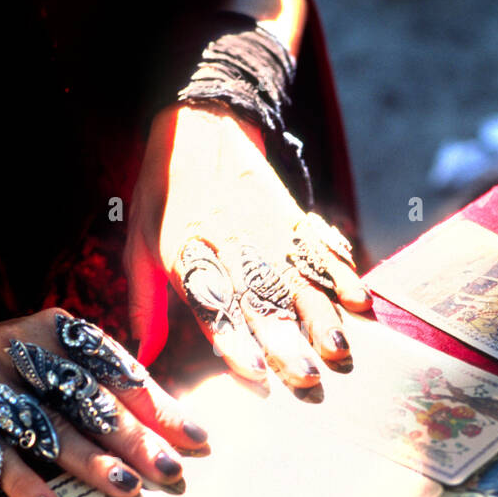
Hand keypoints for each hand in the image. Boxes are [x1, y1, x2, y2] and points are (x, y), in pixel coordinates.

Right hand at [0, 308, 207, 496]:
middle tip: (170, 471)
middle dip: (133, 438)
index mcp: (56, 330)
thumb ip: (106, 386)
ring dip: (89, 462)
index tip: (195, 440)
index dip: (158, 406)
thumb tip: (176, 430)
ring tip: (127, 489)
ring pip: (48, 428)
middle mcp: (21, 349)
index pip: (116, 370)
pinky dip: (24, 484)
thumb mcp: (55, 359)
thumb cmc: (14, 370)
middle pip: (87, 399)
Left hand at [125, 103, 370, 388]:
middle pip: (261, 299)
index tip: (254, 371)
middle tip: (307, 376)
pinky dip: (341, 274)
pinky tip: (358, 300)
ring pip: (297, 279)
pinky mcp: (290, 216)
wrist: (199, 120)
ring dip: (321, 317)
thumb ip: (144, 302)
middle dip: (286, 340)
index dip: (234, 339)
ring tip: (338, 349)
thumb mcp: (139, 241)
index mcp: (187, 252)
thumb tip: (142, 355)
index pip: (213, 302)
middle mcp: (229, 244)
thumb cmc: (162, 190)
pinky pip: (318, 249)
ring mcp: (264, 229)